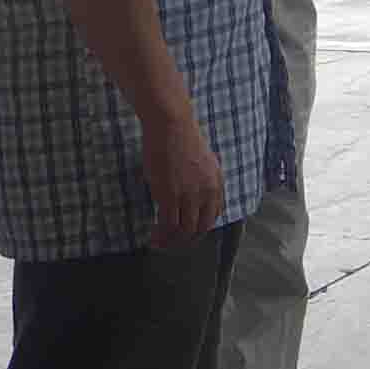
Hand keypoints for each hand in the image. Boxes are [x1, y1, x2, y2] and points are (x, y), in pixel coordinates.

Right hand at [144, 104, 222, 247]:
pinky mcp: (170, 195)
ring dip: (171, 240)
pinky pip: (168, 224)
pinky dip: (161, 234)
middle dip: (186, 240)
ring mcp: (189, 196)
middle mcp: (207, 193)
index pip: (213, 216)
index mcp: (216, 185)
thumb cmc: (182, 138)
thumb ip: (203, 181)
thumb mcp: (204, 161)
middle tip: (171, 243)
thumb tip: (196, 195)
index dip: (200, 228)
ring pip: (183, 230)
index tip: (187, 232)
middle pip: (200, 228)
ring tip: (159, 242)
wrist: (172, 125)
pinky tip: (153, 234)